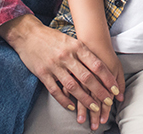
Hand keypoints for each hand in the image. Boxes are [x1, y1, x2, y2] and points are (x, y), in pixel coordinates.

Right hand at [2, 15, 120, 123]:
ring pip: (73, 86)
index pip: (96, 65)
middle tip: (108, 101)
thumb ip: (83, 52)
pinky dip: (64, 100)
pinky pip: (55, 90)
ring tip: (94, 107)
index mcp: (76, 46)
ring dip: (85, 99)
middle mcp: (66, 56)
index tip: (115, 89)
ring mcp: (54, 66)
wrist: (27, 34)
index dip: (107, 78)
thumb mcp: (70, 40)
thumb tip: (100, 68)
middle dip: (100, 91)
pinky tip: (72, 107)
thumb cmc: (51, 37)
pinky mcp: (42, 73)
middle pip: (87, 77)